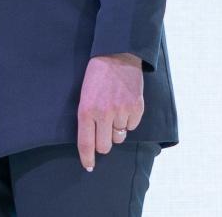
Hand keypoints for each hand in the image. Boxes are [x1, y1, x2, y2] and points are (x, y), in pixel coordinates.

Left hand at [75, 53, 143, 171]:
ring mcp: (121, 111)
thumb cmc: (97, 76)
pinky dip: (129, 120)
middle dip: (104, 143)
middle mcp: (104, 113)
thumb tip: (93, 143)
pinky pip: (132, 126)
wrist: (117, 55)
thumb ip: (87, 118)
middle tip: (104, 132)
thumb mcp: (84, 95)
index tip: (89, 166)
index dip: (87, 158)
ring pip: (120, 137)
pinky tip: (125, 105)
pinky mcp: (136, 107)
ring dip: (117, 130)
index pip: (86, 143)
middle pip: (105, 146)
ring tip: (115, 112)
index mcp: (86, 110)